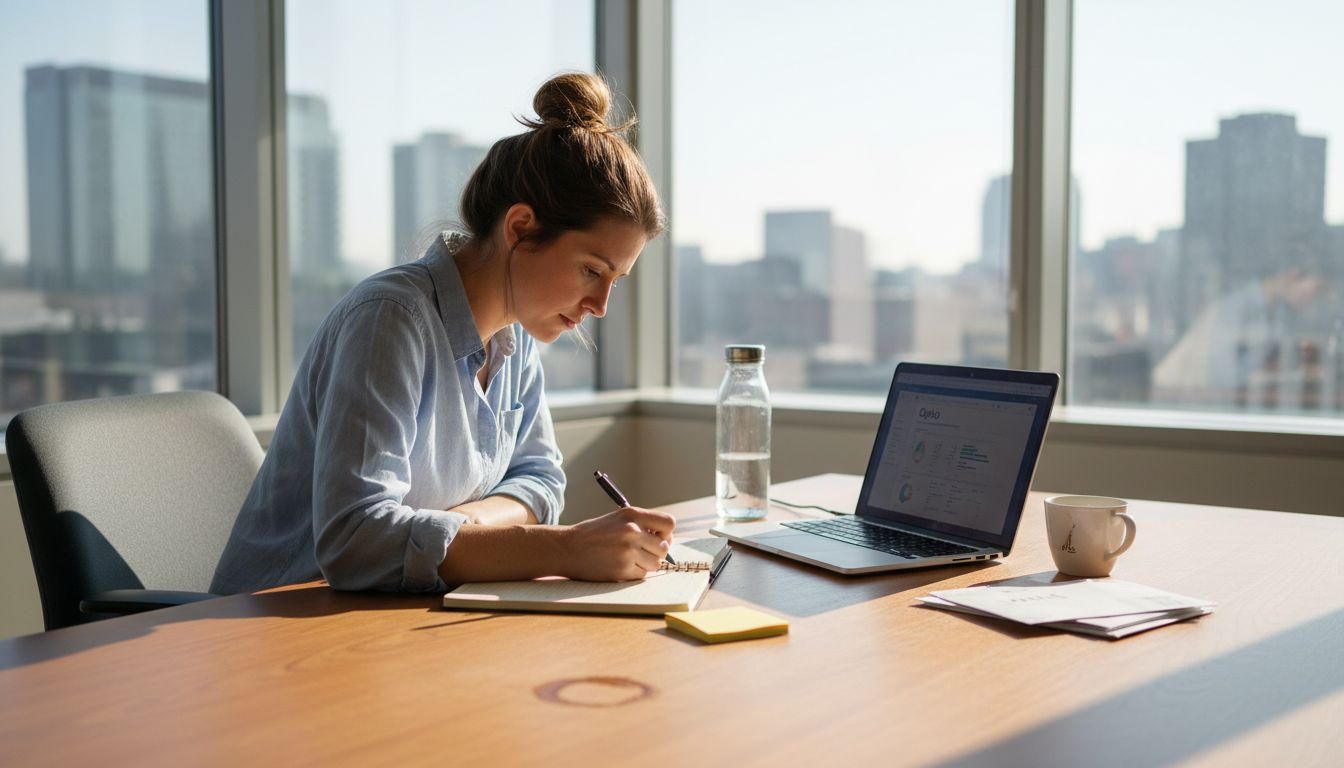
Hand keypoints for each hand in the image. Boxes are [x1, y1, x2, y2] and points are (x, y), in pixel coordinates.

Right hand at [558, 506, 676, 580]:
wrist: (567, 548)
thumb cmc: (594, 534)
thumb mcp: (618, 519)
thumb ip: (642, 525)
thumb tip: (667, 540)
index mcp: (633, 514)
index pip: (669, 523)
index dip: (666, 533)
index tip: (657, 537)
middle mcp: (632, 531)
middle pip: (664, 547)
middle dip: (656, 552)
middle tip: (642, 552)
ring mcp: (628, 551)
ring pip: (655, 564)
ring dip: (645, 564)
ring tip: (629, 559)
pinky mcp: (622, 569)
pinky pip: (642, 575)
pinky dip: (634, 573)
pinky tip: (619, 565)